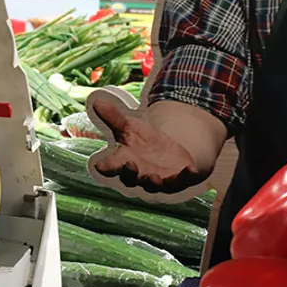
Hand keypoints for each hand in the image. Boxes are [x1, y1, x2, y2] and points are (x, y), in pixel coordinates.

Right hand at [90, 91, 206, 193]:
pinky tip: (190, 170)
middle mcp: (139, 174)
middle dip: (130, 173)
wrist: (169, 153)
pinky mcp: (178, 180)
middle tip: (129, 164)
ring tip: (154, 176)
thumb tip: (96, 101)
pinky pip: (181, 181)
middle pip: (131, 178)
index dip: (106, 166)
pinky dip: (185, 176)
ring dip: (153, 182)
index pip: (111, 165)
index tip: (100, 165)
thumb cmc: (144, 142)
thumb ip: (114, 117)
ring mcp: (158, 180)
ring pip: (153, 185)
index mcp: (124, 161)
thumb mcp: (130, 126)